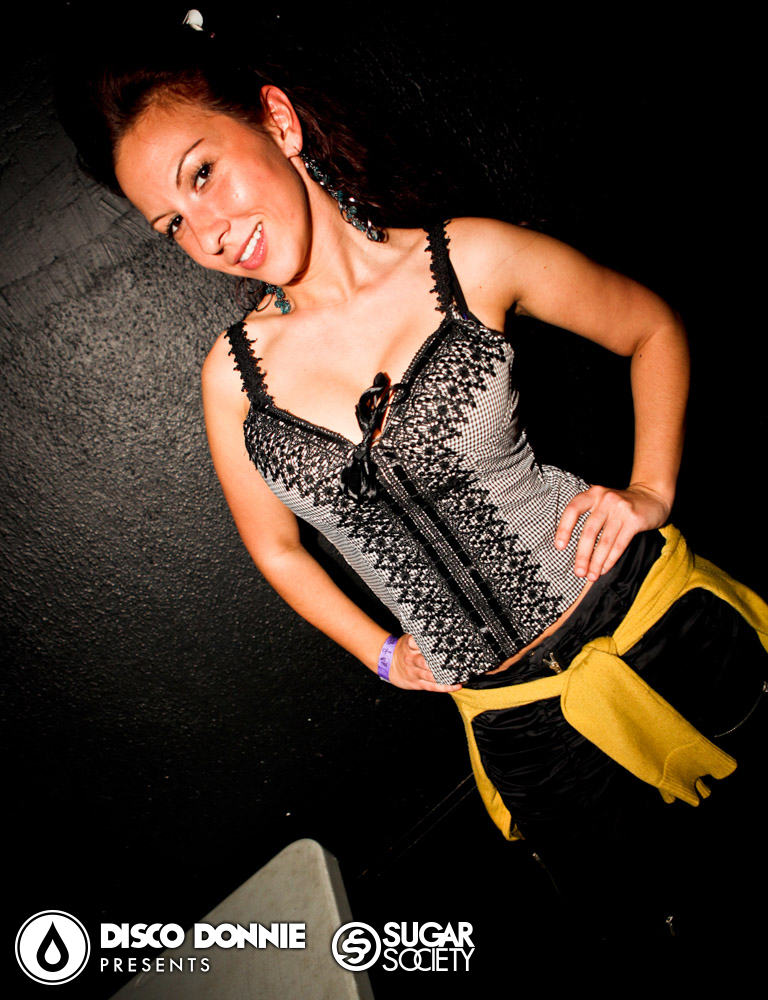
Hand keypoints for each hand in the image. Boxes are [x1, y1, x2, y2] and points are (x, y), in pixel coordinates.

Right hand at [388, 635, 462, 692]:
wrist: (388, 665)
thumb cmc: (404, 650)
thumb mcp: (409, 639)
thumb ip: (421, 637)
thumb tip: (438, 628)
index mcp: (410, 645)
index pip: (420, 641)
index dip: (433, 642)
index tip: (447, 642)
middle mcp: (412, 659)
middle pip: (427, 661)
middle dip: (443, 662)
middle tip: (459, 661)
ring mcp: (414, 672)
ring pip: (432, 675)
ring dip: (448, 676)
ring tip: (462, 674)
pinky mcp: (417, 683)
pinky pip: (433, 686)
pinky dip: (445, 687)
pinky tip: (456, 686)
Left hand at [555, 483, 670, 580]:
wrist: (652, 496)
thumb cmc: (621, 505)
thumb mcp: (602, 503)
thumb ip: (589, 517)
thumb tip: (572, 547)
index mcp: (593, 494)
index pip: (573, 510)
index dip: (564, 529)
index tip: (559, 547)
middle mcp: (605, 499)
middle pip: (589, 531)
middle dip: (582, 555)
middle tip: (578, 572)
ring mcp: (621, 509)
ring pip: (605, 541)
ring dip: (597, 562)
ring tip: (591, 576)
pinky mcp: (634, 520)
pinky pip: (619, 544)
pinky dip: (610, 559)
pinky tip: (604, 569)